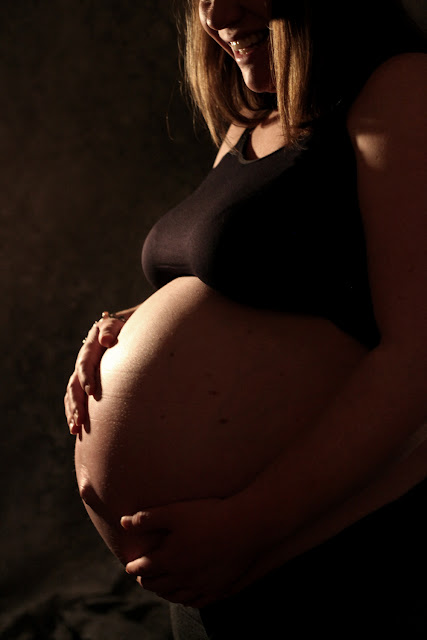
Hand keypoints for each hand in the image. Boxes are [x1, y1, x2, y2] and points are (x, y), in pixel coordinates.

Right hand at [64, 307, 136, 433]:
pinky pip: (75, 399)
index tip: (92, 392)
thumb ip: (111, 329)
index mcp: (90, 348)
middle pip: (74, 384)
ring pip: (72, 394)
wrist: (122, 330)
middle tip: (80, 420)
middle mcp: (83, 362)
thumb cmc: (124, 327)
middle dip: (76, 403)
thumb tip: (106, 340)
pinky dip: (74, 413)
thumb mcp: (118, 324)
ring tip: (75, 429)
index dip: (86, 378)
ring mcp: (82, 374)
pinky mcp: (86, 383)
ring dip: (73, 412)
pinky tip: (76, 429)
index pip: (85, 364)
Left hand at [120, 498, 260, 607]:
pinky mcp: (218, 588)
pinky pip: (197, 600)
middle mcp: (182, 576)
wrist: (245, 527)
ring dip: (164, 592)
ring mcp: (201, 585)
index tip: (130, 566)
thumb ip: (146, 518)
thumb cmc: (209, 515)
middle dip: (148, 580)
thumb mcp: (174, 511)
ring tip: (161, 588)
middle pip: (158, 585)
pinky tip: (186, 595)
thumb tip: (122, 523)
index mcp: (169, 559)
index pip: (145, 568)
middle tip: (143, 577)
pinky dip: (186, 599)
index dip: (135, 567)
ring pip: (176, 595)